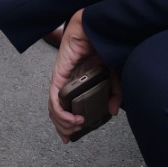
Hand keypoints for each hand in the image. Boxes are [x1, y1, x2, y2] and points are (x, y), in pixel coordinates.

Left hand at [47, 9, 121, 142]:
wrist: (93, 29)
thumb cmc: (99, 47)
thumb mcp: (112, 75)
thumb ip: (114, 93)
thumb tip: (112, 112)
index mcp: (75, 84)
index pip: (64, 108)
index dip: (64, 125)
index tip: (70, 137)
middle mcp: (65, 84)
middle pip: (56, 112)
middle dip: (63, 128)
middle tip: (74, 134)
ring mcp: (61, 80)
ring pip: (53, 108)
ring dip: (62, 123)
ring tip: (77, 126)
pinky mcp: (59, 76)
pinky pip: (54, 98)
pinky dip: (61, 112)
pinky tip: (72, 118)